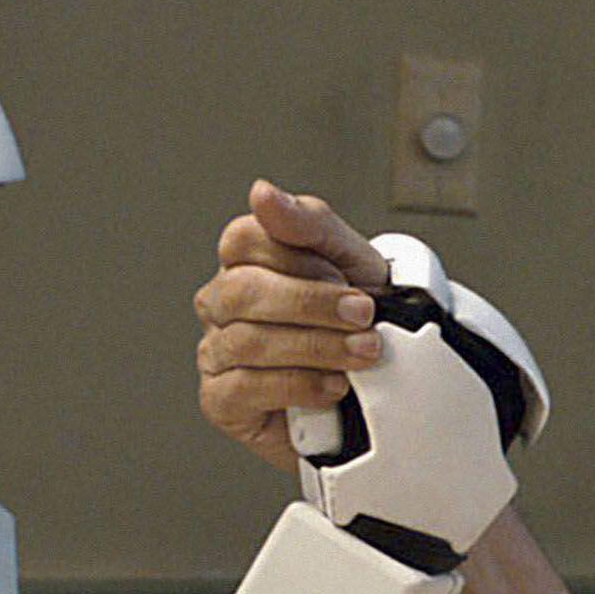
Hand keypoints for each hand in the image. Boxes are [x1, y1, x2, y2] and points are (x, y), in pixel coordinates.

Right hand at [195, 180, 392, 471]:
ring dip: (317, 347)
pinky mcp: (221, 400)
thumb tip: (261, 192)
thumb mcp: (350, 260)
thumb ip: (310, 222)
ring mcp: (216, 351)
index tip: (343, 272)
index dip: (298, 257)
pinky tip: (332, 386)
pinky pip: (244, 388)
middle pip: (244, 290)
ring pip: (248, 341)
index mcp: (244, 260)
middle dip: (313, 303)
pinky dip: (298, 385)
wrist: (378, 385)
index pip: (244, 239)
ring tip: (361, 353)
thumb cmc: (356, 318)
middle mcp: (222, 303)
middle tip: (362, 315)